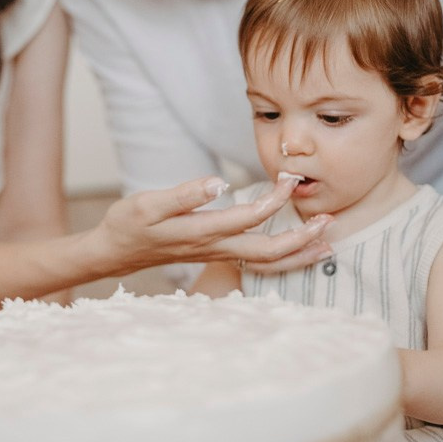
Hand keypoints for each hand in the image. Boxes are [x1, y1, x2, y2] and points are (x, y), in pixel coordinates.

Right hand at [97, 174, 332, 275]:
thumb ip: (184, 194)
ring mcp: (216, 254)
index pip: (249, 218)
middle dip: (302, 239)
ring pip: (265, 262)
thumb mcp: (147, 204)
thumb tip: (219, 183)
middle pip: (267, 252)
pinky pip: (256, 263)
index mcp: (201, 232)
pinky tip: (296, 250)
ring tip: (326, 243)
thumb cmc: (127, 224)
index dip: (274, 201)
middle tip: (328, 220)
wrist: (113, 251)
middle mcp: (214, 247)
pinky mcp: (215, 254)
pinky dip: (282, 259)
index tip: (291, 178)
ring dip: (298, 255)